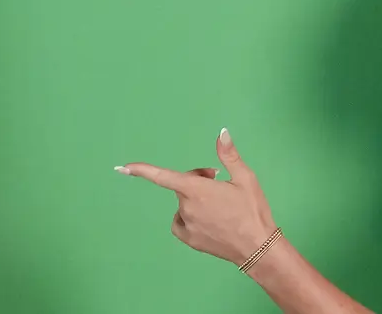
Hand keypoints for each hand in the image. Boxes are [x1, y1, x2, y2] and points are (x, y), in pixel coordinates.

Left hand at [117, 128, 278, 264]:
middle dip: (197, 181)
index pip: (162, 176)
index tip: (122, 167)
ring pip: (184, 204)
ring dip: (195, 200)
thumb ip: (229, 155)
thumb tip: (222, 132)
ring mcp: (187, 225)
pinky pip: (181, 222)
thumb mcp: (245, 178)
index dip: (141, 170)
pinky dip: (189, 217)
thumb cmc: (253, 211)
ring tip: (219, 204)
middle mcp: (186, 207)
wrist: (259, 248)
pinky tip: (208, 219)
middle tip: (219, 182)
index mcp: (196, 190)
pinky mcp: (190, 240)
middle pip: (183, 186)